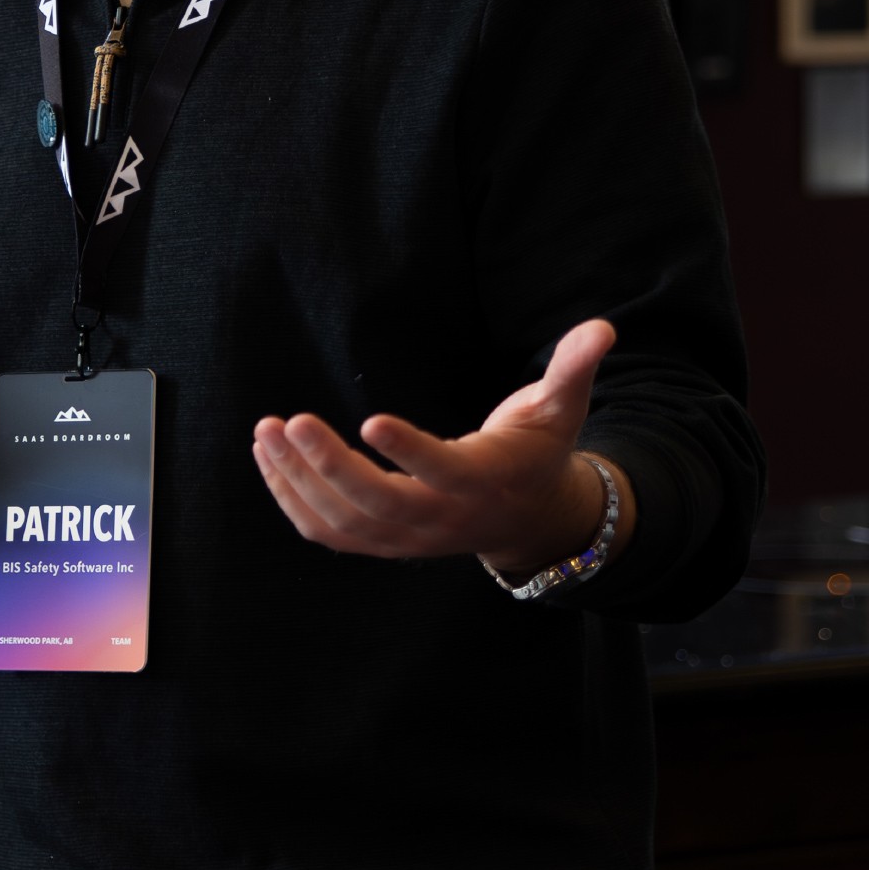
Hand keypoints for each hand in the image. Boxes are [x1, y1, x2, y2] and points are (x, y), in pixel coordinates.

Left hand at [250, 320, 625, 570]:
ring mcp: (408, 539)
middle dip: (328, 465)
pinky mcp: (383, 543)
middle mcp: (441, 518)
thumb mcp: (561, 408)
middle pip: (378, 505)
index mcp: (483, 481)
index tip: (369, 417)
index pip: (442, 473)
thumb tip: (604, 326)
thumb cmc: (538, 449)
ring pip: (344, 523)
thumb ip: (575, 367)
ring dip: (297, 481)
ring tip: (264, 432)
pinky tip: (268, 460)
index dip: (407, 451)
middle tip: (287, 422)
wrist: (527, 518)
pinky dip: (293, 502)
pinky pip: (329, 533)